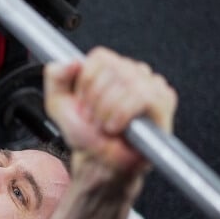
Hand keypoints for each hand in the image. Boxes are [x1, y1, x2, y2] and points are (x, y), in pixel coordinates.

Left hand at [44, 46, 177, 173]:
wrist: (100, 161)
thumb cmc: (85, 133)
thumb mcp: (58, 103)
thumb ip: (55, 77)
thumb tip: (73, 61)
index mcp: (111, 67)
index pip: (101, 57)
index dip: (86, 83)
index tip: (84, 103)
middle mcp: (133, 71)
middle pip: (114, 69)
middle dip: (96, 100)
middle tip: (94, 119)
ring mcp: (151, 84)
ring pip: (129, 82)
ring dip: (109, 109)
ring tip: (105, 125)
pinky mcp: (164, 101)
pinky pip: (145, 97)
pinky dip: (124, 113)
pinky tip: (118, 127)